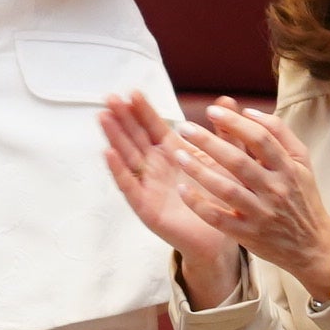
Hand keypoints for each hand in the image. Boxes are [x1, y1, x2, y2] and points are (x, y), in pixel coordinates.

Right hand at [100, 94, 241, 304]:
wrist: (220, 238)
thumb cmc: (221, 198)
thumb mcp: (226, 161)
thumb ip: (225, 132)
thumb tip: (226, 99)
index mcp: (174, 153)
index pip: (154, 127)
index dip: (143, 110)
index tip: (132, 92)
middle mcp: (157, 167)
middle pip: (136, 138)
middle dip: (123, 118)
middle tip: (110, 98)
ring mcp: (148, 186)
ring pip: (128, 157)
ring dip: (115, 138)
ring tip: (104, 118)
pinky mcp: (145, 207)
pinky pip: (130, 186)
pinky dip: (119, 170)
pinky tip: (109, 154)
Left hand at [175, 104, 329, 302]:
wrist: (312, 245)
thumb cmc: (302, 197)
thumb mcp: (302, 162)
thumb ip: (280, 134)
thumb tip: (249, 112)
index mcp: (288, 169)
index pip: (260, 139)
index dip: (235, 123)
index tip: (212, 111)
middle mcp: (275, 190)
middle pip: (238, 161)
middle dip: (208, 142)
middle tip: (184, 127)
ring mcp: (260, 213)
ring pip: (225, 189)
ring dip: (199, 170)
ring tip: (178, 154)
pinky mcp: (247, 234)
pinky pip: (218, 218)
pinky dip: (199, 204)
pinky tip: (183, 189)